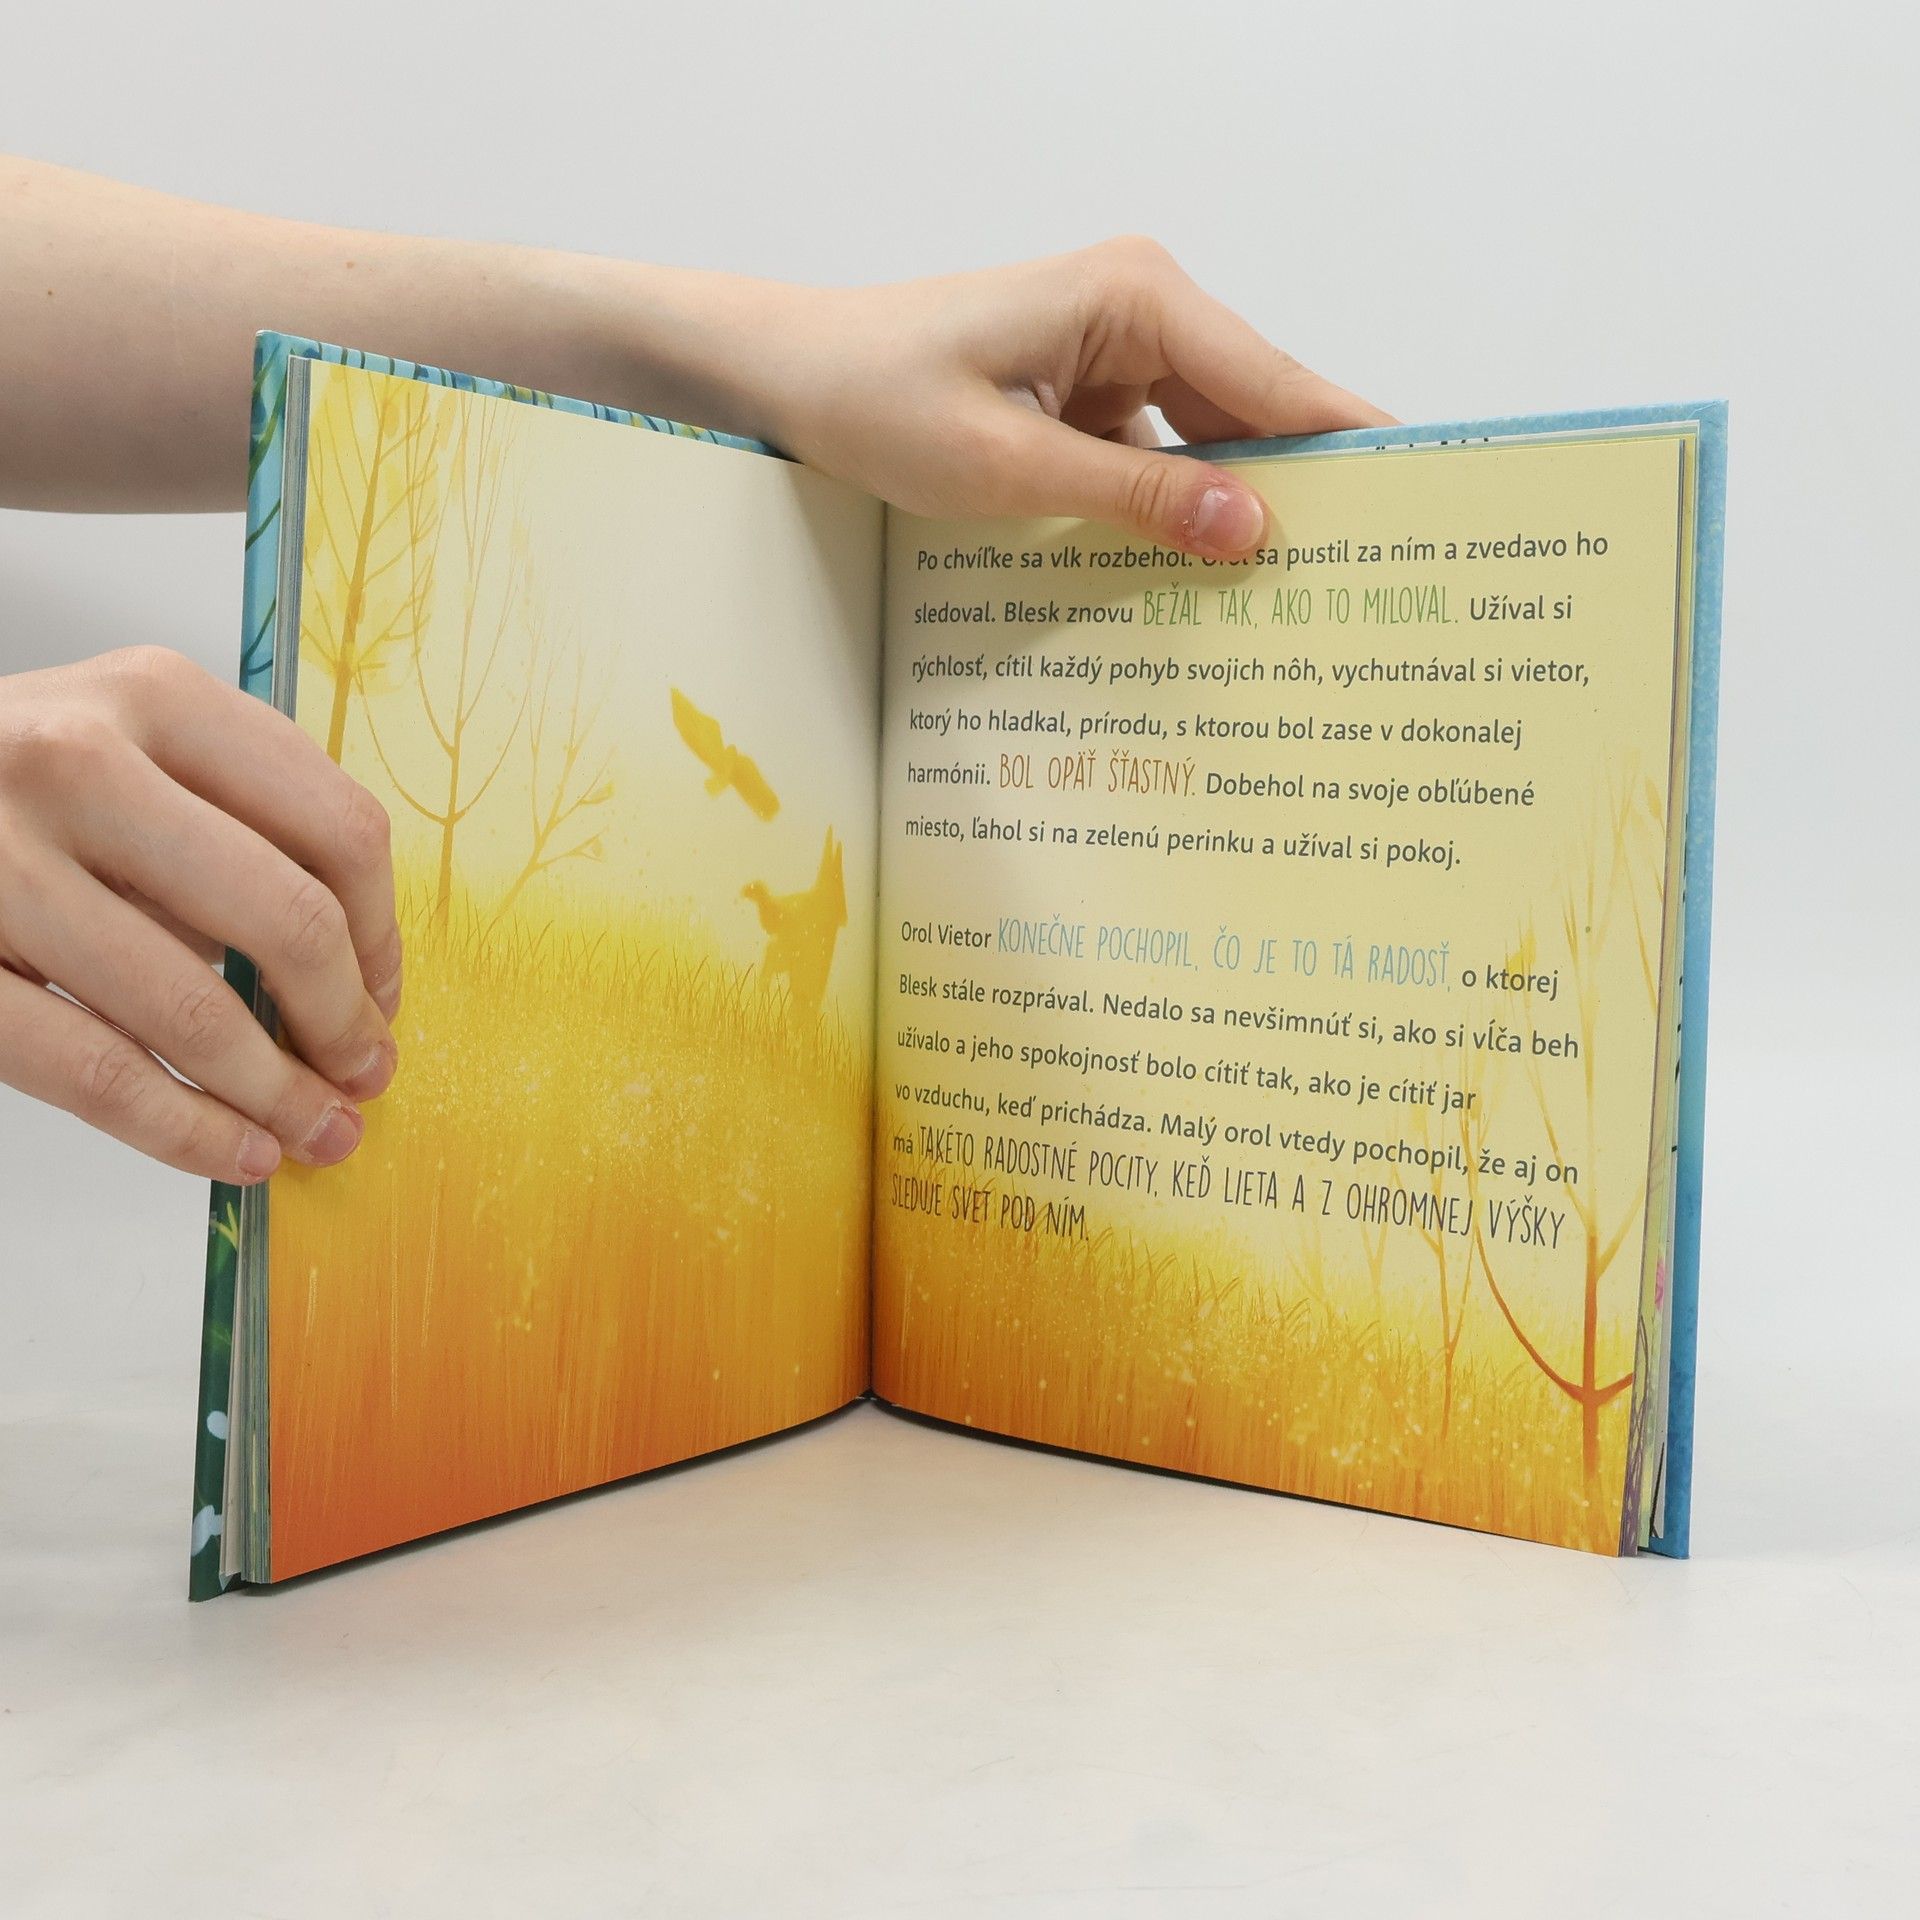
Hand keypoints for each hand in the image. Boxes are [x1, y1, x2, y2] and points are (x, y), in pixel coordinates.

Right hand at [0, 647, 400, 1180]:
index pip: (336, 826)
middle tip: (363, 1072)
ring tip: (317, 1131)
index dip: (381, 933)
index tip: (383, 993)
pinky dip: (186, 1130)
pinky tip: (239, 1152)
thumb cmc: (8, 788)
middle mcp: (78, 762)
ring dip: (278, 1094)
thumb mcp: (124, 756)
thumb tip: (345, 983)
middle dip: (345, 1021)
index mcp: (154, 698)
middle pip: (288, 918)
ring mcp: (0, 861)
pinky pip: (95, 1070)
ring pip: (193, 1009)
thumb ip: (230, 834)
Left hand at [743, 237, 1393, 558]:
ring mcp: (1118, 350)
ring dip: (1241, 510)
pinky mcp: (1091, 393)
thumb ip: (1136, 500)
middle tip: (1367, 582)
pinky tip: (1206, 578)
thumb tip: (1253, 534)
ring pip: (1216, 439)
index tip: (1419, 510)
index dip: (1350, 450)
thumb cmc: (876, 400)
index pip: (1277, 382)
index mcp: (1136, 297)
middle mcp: (1143, 309)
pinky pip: (1164, 456)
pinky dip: (1181, 511)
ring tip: (1303, 596)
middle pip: (1259, 410)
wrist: (787, 377)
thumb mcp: (1007, 467)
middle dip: (1304, 491)